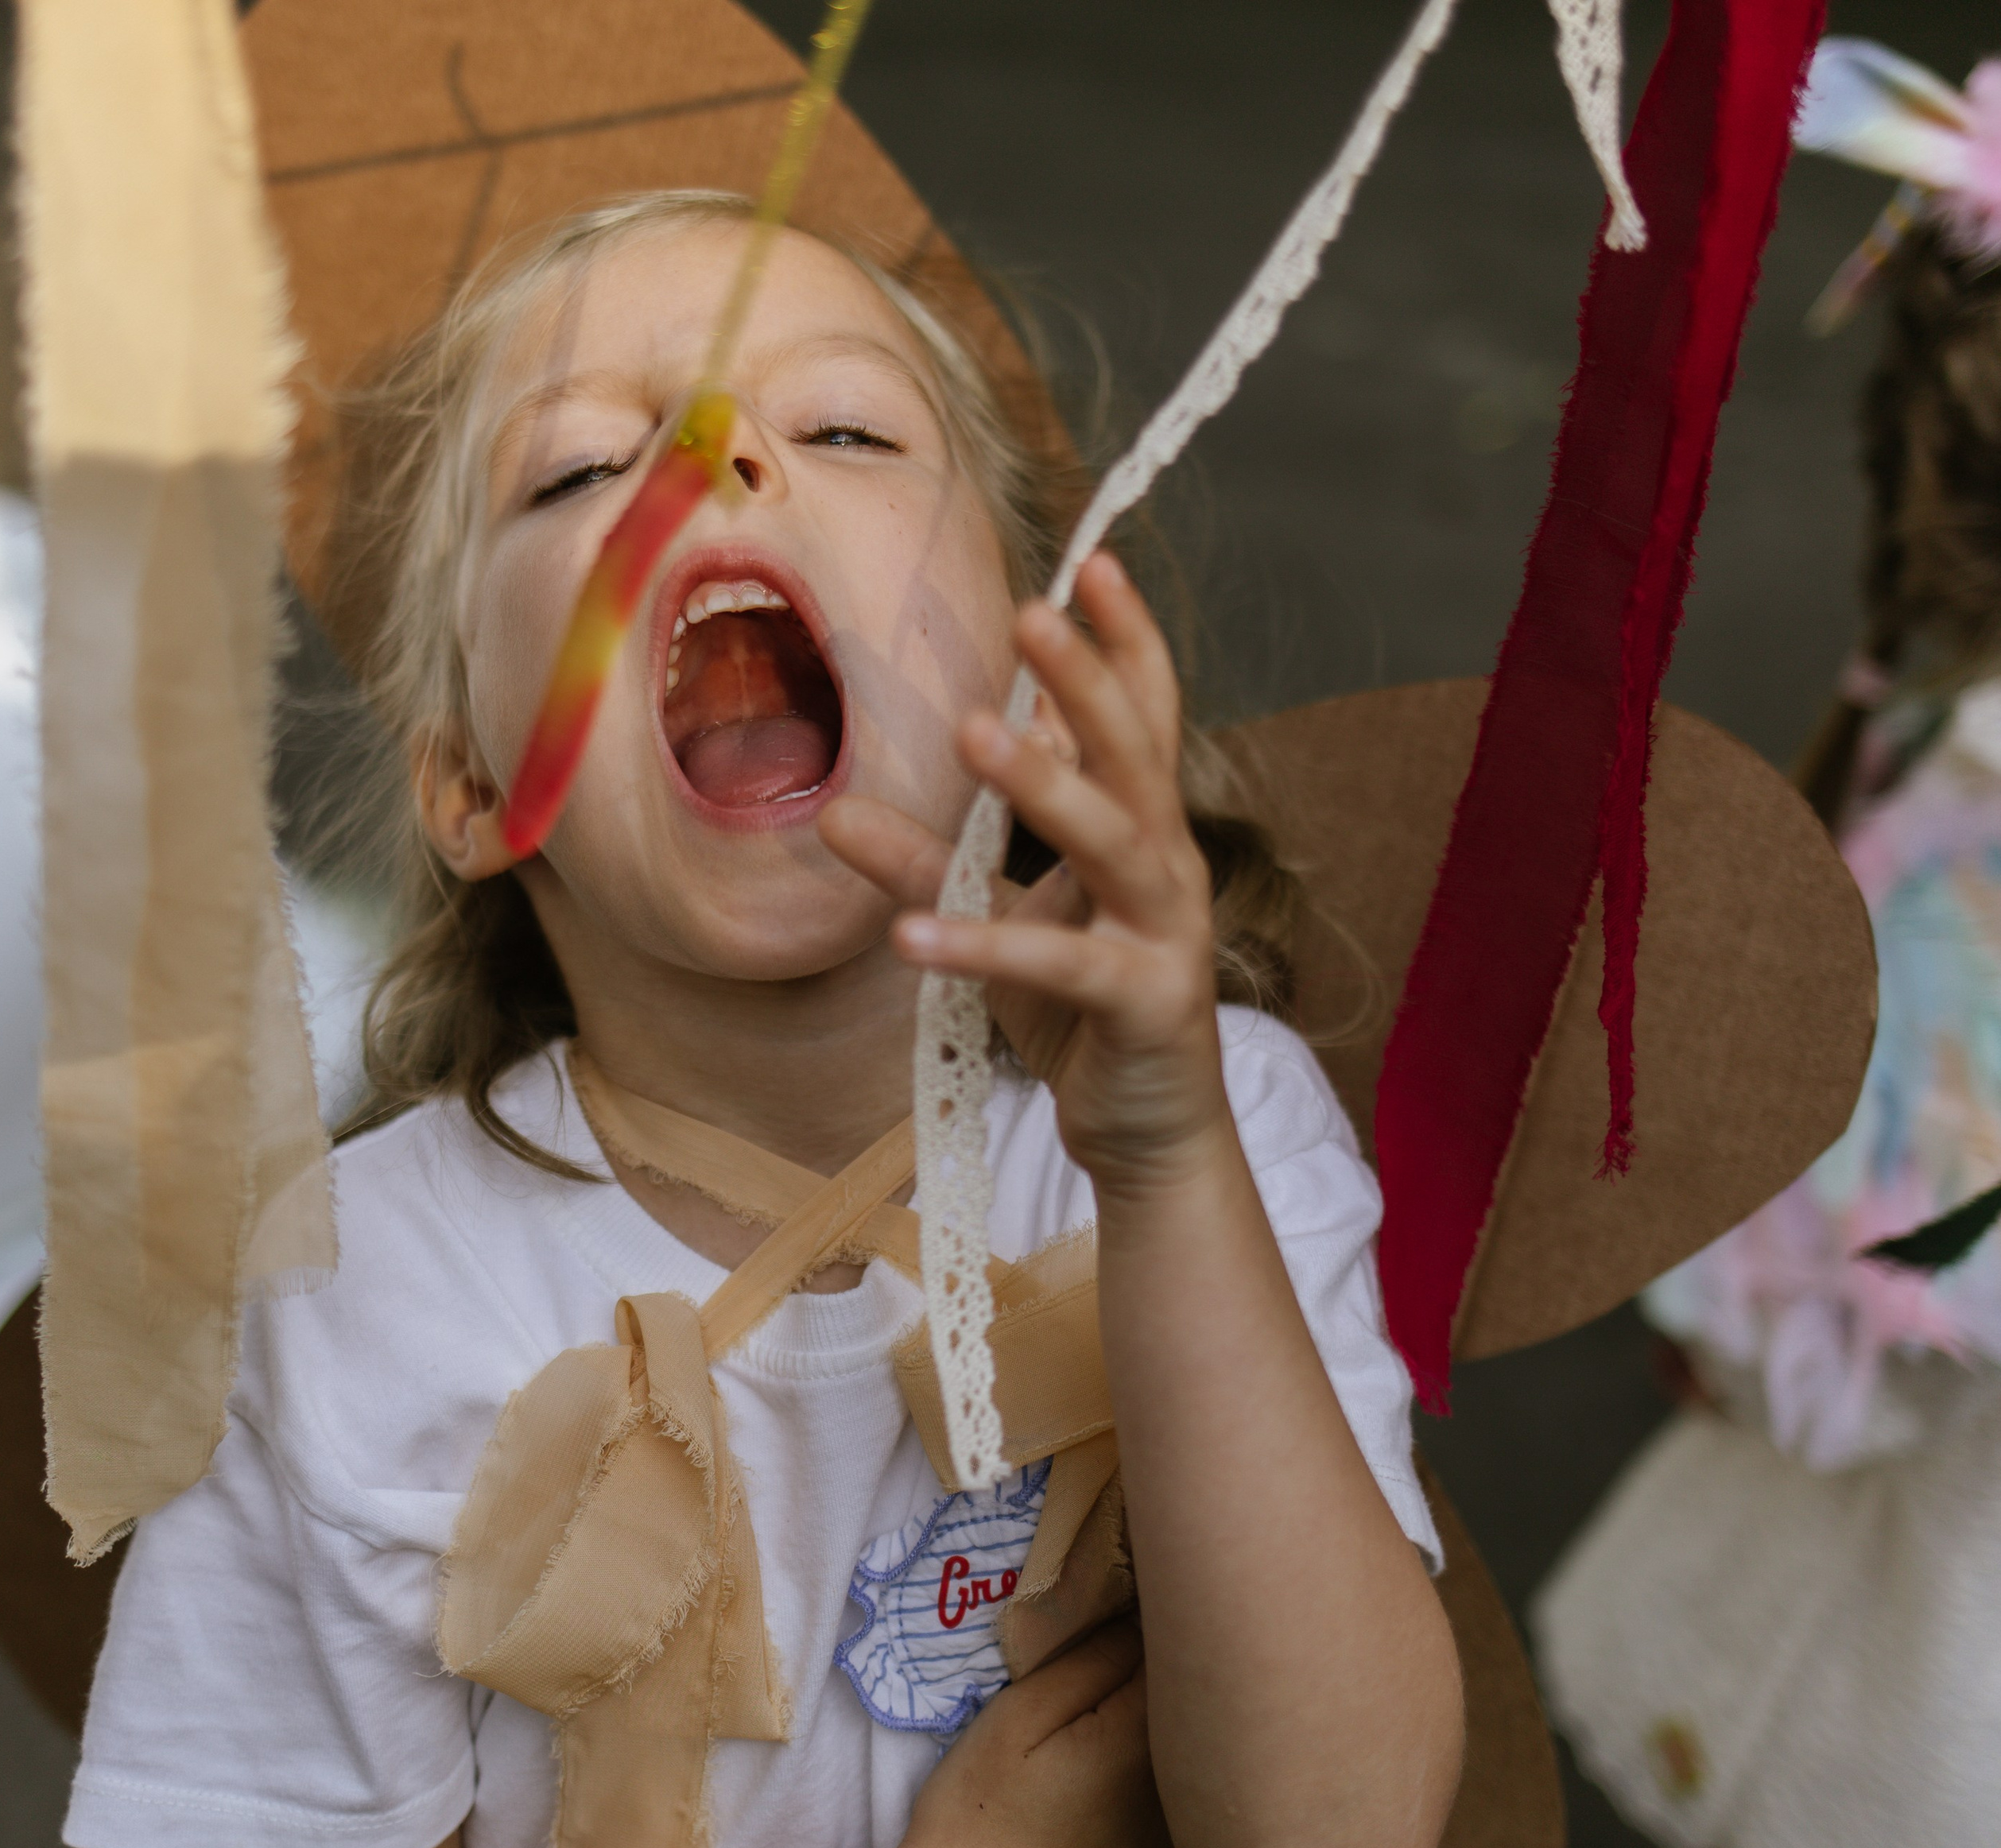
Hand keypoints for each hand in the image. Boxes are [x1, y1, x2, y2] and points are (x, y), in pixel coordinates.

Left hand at [820, 551, 1228, 1191]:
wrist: (1147, 1130)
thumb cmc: (1083, 1011)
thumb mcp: (998, 925)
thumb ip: (929, 866)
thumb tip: (834, 810)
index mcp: (1141, 831)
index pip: (1144, 718)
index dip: (1125, 643)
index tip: (1095, 563)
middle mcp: (1166, 866)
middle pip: (1135, 754)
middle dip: (1086, 680)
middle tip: (1033, 611)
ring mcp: (1165, 934)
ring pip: (1112, 841)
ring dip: (1043, 785)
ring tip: (975, 733)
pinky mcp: (1146, 1003)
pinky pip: (1060, 968)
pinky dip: (983, 947)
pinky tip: (908, 937)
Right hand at [878, 1621, 1186, 1847]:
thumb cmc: (974, 1818)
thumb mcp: (1019, 1716)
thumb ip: (1092, 1658)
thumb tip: (1149, 1612)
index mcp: (1145, 1746)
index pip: (1182, 1656)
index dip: (1158, 1623)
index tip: (1131, 1608)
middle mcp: (1183, 1805)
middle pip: (1200, 1715)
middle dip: (1171, 1679)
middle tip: (1118, 1662)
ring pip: (1197, 1772)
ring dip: (1172, 1740)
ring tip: (1109, 1734)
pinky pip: (1186, 1824)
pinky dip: (1164, 1798)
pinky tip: (1114, 1799)